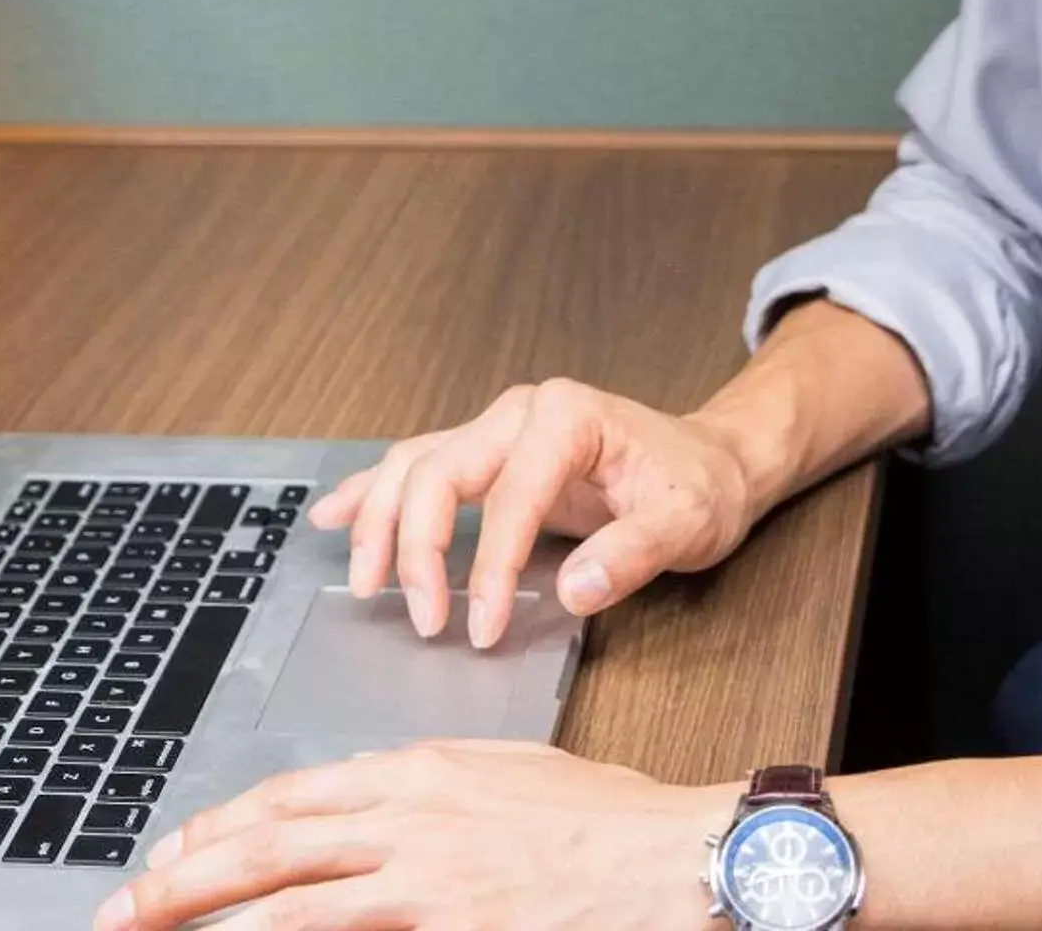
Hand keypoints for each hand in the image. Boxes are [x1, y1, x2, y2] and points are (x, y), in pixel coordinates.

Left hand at [94, 739, 738, 930]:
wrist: (670, 857)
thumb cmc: (608, 821)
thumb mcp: (509, 775)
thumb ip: (436, 789)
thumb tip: (380, 809)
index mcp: (424, 771)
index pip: (298, 795)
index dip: (227, 824)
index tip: (178, 848)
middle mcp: (411, 819)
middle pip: (272, 843)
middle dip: (187, 874)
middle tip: (127, 903)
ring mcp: (425, 881)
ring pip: (289, 900)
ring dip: (212, 918)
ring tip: (154, 929)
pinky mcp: (447, 927)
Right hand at [308, 378, 762, 647]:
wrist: (708, 461)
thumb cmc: (696, 486)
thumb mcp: (685, 522)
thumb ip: (631, 555)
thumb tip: (576, 590)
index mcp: (566, 418)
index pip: (509, 497)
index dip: (491, 567)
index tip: (486, 628)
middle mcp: (519, 414)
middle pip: (437, 471)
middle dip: (417, 549)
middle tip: (425, 622)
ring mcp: (497, 430)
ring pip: (413, 465)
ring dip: (380, 523)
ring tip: (364, 584)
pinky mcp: (487, 455)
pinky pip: (417, 466)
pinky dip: (373, 493)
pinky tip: (334, 515)